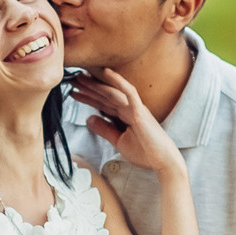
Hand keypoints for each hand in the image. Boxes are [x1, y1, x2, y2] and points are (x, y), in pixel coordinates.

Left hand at [69, 67, 185, 183]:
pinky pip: (129, 92)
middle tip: (71, 79)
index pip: (103, 104)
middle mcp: (129, 109)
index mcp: (125, 116)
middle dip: (88, 88)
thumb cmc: (146, 153)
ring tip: (80, 77)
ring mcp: (135, 108)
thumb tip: (88, 119)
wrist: (164, 162)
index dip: (88, 98)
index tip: (74, 92)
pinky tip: (106, 72)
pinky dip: (118, 82)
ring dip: (96, 84)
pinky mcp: (140, 111)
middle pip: (105, 96)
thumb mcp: (118, 141)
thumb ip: (104, 129)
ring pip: (112, 92)